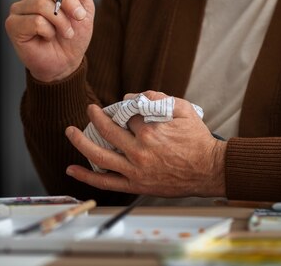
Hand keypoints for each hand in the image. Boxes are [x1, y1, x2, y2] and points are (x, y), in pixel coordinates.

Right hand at [5, 0, 94, 81]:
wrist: (66, 63)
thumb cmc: (73, 37)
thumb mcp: (84, 9)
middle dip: (70, 4)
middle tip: (79, 18)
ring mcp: (19, 10)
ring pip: (42, 5)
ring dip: (60, 22)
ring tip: (65, 33)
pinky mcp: (13, 25)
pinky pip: (34, 21)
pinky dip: (47, 31)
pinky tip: (47, 38)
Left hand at [64, 91, 226, 197]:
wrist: (210, 169)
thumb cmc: (198, 139)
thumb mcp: (183, 110)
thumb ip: (159, 98)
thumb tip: (134, 96)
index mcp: (149, 131)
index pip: (126, 114)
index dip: (123, 108)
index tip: (124, 106)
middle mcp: (139, 150)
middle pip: (108, 131)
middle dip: (95, 117)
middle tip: (90, 110)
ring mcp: (135, 169)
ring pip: (100, 156)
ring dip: (81, 142)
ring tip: (70, 132)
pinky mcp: (136, 185)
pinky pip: (106, 182)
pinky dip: (87, 176)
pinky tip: (71, 169)